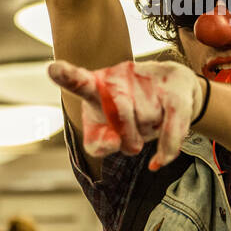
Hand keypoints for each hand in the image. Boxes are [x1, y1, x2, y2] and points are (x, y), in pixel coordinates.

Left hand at [49, 59, 206, 170]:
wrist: (176, 90)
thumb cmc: (132, 113)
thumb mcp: (106, 131)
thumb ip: (98, 142)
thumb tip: (113, 142)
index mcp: (97, 86)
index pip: (80, 83)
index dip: (68, 77)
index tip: (54, 68)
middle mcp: (121, 78)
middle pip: (118, 118)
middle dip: (126, 136)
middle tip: (131, 133)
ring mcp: (149, 81)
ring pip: (143, 124)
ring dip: (145, 135)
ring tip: (149, 120)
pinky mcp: (174, 90)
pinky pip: (170, 128)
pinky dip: (166, 148)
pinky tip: (157, 162)